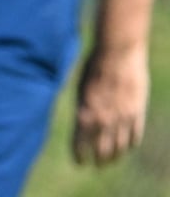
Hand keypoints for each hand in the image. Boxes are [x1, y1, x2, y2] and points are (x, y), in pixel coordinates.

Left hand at [71, 44, 148, 164]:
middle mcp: (103, 119)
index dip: (79, 156)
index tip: (79, 162)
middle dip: (97, 161)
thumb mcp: (80, 88)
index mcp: (84, 112)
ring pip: (119, 148)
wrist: (117, 52)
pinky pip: (135, 136)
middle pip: (101, 151)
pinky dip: (130, 144)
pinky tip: (126, 145)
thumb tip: (82, 124)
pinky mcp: (138, 112)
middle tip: (95, 164)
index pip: (80, 144)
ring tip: (110, 159)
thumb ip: (82, 108)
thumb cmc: (93, 66)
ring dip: (114, 156)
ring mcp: (122, 117)